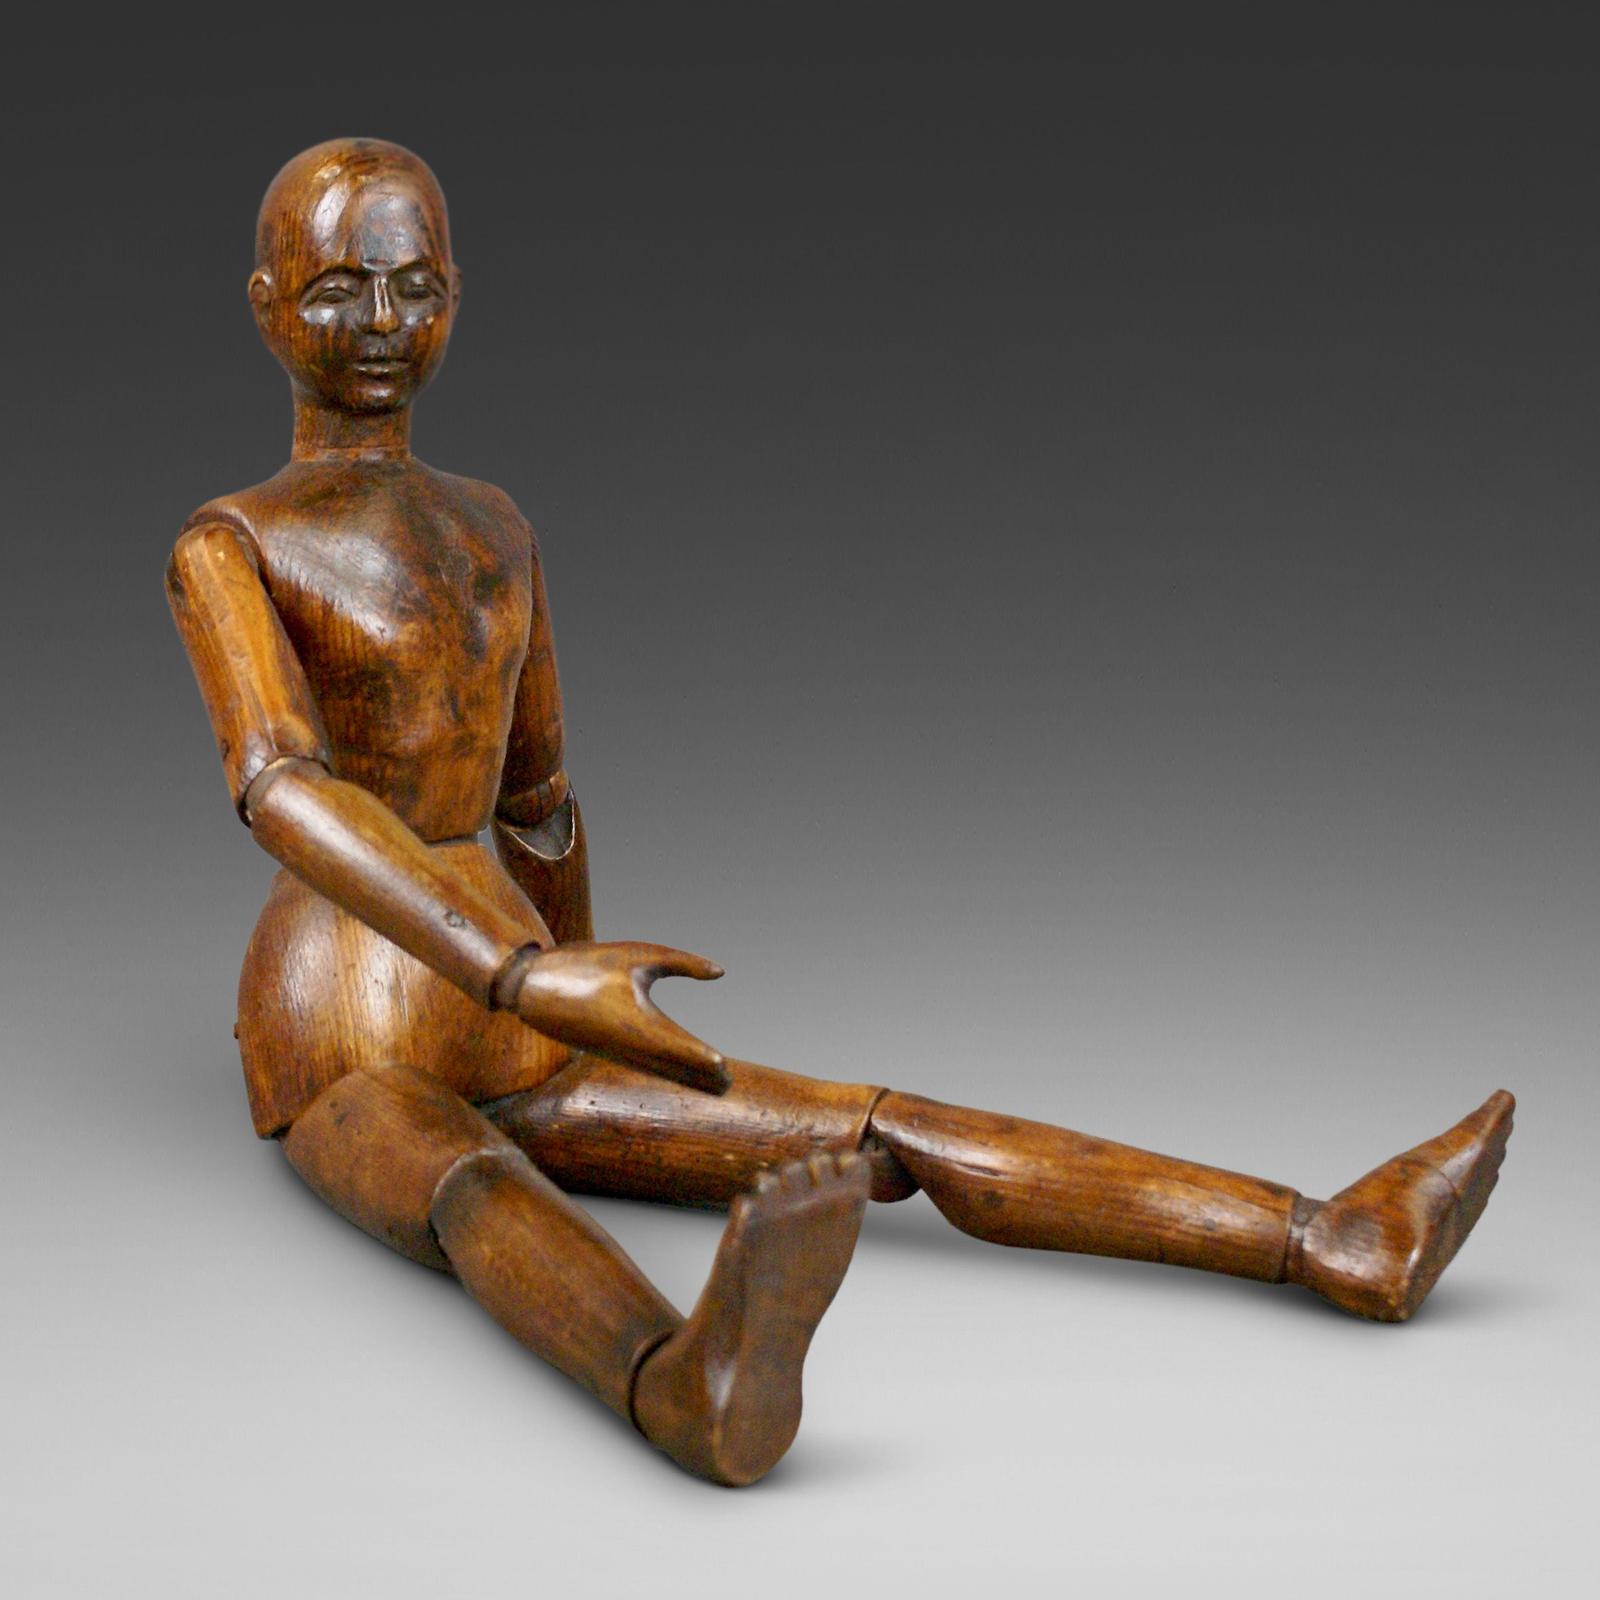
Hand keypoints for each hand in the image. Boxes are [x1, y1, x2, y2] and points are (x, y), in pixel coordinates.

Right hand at [510, 941, 729, 1093]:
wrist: (534, 985)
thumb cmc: (588, 964)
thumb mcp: (638, 954)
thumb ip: (682, 962)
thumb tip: (720, 972)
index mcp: (636, 1021)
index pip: (676, 1044)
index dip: (700, 1057)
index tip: (722, 1066)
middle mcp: (628, 1044)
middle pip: (672, 1066)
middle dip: (700, 1077)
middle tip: (727, 1087)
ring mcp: (616, 1052)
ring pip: (659, 1070)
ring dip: (686, 1079)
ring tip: (715, 1087)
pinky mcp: (608, 1051)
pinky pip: (644, 1066)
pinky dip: (666, 1072)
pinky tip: (681, 1074)